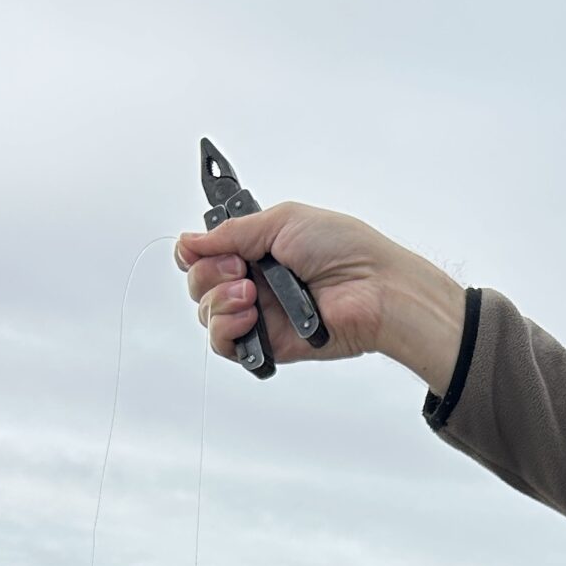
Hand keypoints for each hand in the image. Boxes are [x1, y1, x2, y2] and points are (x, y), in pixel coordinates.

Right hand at [174, 201, 466, 390]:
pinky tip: (250, 316)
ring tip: (250, 294)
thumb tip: (190, 241)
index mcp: (259, 248)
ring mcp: (262, 314)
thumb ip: (231, 232)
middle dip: (210, 274)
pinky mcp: (270, 344)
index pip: (207, 254)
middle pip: (199, 284)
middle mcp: (257, 281)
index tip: (201, 249)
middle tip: (240, 269)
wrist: (375, 289)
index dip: (197, 253)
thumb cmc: (346, 250)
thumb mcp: (282, 221)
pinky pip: (226, 344)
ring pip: (207, 314)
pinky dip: (227, 329)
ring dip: (218, 300)